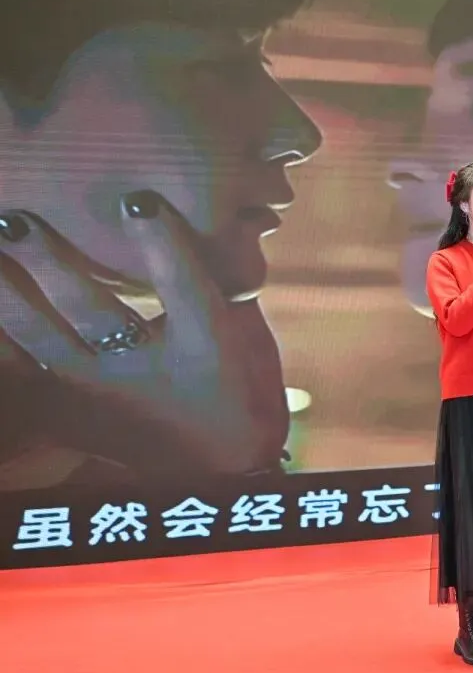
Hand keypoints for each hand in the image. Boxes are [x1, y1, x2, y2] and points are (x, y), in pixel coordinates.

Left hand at [0, 195, 284, 473]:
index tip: (137, 198)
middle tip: (16, 217)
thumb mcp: (248, 339)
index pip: (184, 287)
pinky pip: (22, 369)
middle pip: (91, 309)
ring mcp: (100, 394)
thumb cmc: (240, 396)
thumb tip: (222, 220)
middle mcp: (146, 373)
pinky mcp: (68, 410)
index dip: (163, 243)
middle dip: (53, 260)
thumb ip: (226, 284)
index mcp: (206, 351)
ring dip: (10, 289)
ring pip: (42, 336)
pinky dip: (4, 339)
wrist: (219, 474)